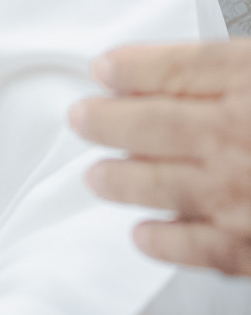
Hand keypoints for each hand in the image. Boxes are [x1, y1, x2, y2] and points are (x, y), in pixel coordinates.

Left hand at [70, 39, 250, 275]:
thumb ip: (235, 72)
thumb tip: (194, 71)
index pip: (180, 66)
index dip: (135, 67)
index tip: (104, 67)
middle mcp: (238, 135)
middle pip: (157, 121)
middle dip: (109, 119)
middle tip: (79, 118)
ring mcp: (242, 194)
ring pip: (162, 184)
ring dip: (122, 180)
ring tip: (96, 177)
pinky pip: (198, 247)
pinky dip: (165, 242)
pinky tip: (143, 235)